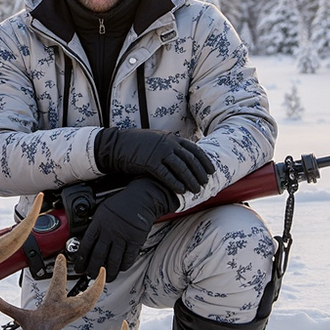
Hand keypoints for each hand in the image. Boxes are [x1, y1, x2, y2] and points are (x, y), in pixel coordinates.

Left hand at [75, 178, 177, 281]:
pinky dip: (123, 266)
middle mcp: (109, 232)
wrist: (140, 198)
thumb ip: (95, 224)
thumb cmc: (121, 203)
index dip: (81, 259)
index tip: (78, 266)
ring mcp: (123, 237)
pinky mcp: (135, 241)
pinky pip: (128, 258)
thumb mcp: (101, 210)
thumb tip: (87, 239)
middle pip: (98, 256)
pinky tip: (120, 268)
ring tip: (105, 278)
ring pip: (113, 261)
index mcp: (98, 223)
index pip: (86, 245)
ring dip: (108, 272)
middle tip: (90, 275)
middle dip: (92, 269)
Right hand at [95, 128, 214, 194]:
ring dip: (190, 180)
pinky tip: (181, 190)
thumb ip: (171, 147)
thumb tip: (183, 157)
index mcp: (172, 138)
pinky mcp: (150, 162)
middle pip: (190, 160)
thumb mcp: (157, 142)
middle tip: (205, 183)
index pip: (194, 150)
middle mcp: (168, 144)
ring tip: (196, 190)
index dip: (204, 161)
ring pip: (181, 168)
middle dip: (199, 173)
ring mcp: (160, 152)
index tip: (211, 171)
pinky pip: (166, 175)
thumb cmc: (137, 145)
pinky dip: (175, 183)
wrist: (118, 145)